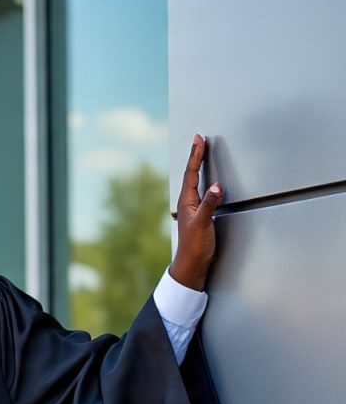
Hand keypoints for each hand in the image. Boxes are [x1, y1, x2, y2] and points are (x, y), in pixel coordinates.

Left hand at [170, 134, 221, 290]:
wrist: (192, 264)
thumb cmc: (195, 246)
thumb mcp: (203, 223)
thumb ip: (210, 205)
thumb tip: (217, 186)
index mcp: (187, 202)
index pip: (192, 173)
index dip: (196, 155)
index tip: (199, 139)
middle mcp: (188, 202)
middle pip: (192, 173)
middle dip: (196, 155)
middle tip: (199, 139)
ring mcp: (193, 208)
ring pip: (195, 181)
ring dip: (199, 165)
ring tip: (201, 152)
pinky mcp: (199, 214)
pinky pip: (201, 190)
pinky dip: (205, 179)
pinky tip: (208, 180)